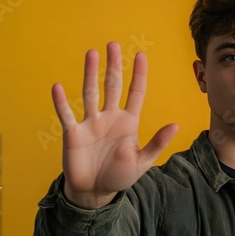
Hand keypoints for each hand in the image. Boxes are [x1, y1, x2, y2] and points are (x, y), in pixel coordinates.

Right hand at [51, 42, 177, 208]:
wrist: (96, 191)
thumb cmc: (120, 175)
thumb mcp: (142, 161)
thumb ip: (157, 143)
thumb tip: (176, 125)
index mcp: (128, 121)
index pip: (135, 92)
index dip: (139, 74)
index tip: (141, 55)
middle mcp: (110, 117)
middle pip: (112, 85)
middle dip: (113, 66)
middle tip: (113, 44)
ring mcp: (91, 123)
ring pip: (91, 93)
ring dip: (90, 74)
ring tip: (91, 54)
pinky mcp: (73, 133)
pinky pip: (67, 114)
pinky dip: (61, 102)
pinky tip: (58, 87)